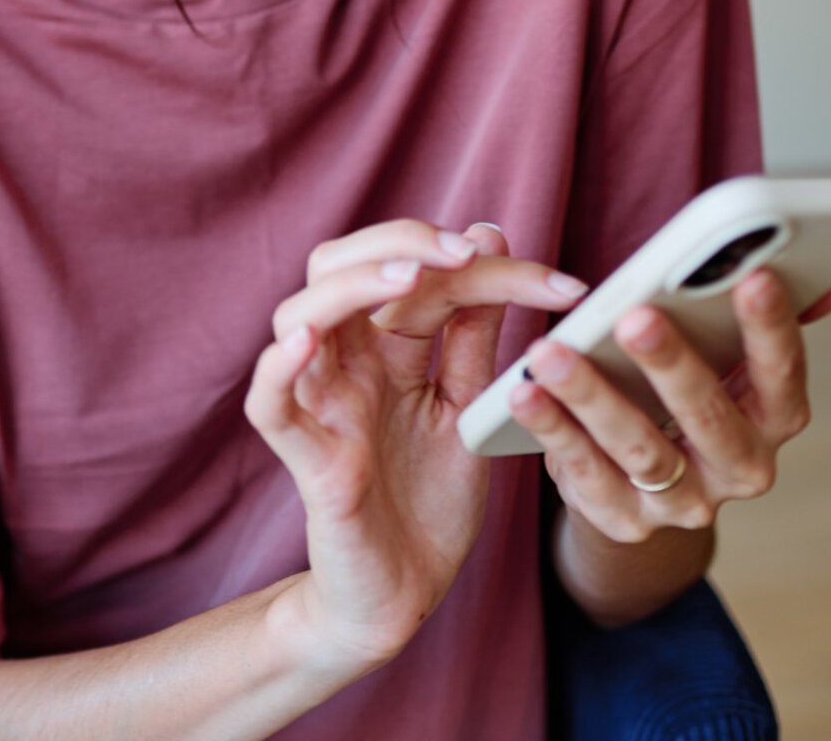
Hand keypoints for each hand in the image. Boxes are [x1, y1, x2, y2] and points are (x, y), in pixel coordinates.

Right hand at [244, 219, 590, 673]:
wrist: (408, 595)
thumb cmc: (430, 500)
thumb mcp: (468, 405)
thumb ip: (472, 333)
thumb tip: (489, 236)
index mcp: (387, 346)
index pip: (419, 272)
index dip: (485, 264)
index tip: (560, 283)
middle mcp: (348, 363)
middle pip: (339, 265)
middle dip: (401, 241)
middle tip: (466, 254)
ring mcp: (323, 407)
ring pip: (299, 315)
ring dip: (353, 284)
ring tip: (410, 275)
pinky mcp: (310, 460)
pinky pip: (270, 406)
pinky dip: (279, 368)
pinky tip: (308, 343)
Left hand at [509, 266, 830, 543]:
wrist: (655, 488)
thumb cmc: (696, 388)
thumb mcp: (737, 356)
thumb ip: (777, 313)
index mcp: (776, 419)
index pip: (783, 376)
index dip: (773, 330)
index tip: (756, 277)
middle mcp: (740, 469)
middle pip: (709, 418)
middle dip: (674, 365)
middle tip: (636, 316)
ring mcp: (684, 505)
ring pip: (639, 450)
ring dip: (593, 398)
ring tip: (550, 351)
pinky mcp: (625, 523)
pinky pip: (585, 477)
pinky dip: (553, 432)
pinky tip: (523, 392)